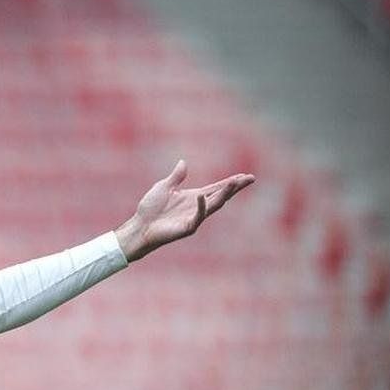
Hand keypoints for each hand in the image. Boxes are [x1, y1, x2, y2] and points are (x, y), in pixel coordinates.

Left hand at [115, 161, 254, 262]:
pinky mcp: (187, 227)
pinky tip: (201, 196)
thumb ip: (176, 177)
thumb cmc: (149, 209)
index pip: (216, 188)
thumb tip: (183, 162)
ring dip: (224, 194)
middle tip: (250, 179)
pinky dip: (200, 206)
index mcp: (194, 197)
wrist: (139, 226)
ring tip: (235, 183)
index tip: (245, 176)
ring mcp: (194, 218)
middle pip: (221, 196)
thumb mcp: (163, 187)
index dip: (230, 182)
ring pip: (214, 205)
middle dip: (235, 188)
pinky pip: (197, 216)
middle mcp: (197, 207)